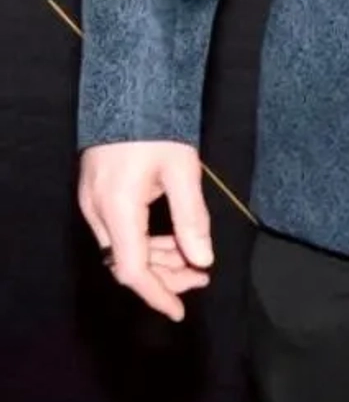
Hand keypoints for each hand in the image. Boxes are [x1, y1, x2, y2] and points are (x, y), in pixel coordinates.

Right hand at [79, 140, 214, 323]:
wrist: (129, 89)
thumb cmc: (158, 127)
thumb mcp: (182, 172)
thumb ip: (191, 219)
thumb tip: (203, 261)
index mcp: (118, 209)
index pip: (132, 270)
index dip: (157, 295)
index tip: (179, 312)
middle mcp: (97, 211)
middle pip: (126, 264)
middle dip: (164, 277)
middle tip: (201, 278)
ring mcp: (92, 202)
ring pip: (122, 250)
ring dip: (157, 260)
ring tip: (194, 259)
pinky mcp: (96, 194)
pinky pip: (118, 233)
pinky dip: (145, 242)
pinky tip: (172, 239)